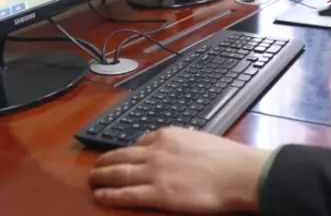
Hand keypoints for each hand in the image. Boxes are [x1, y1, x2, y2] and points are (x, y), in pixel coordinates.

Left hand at [88, 127, 270, 212]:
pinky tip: (100, 195)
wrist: (238, 173)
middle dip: (105, 161)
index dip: (126, 150)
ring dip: (101, 176)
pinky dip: (110, 194)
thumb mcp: (200, 139)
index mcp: (168, 135)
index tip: (121, 154)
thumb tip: (178, 149)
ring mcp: (155, 172)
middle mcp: (156, 151)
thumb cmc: (227, 158)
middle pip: (122, 156)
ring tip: (92, 180)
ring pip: (119, 173)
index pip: (139, 142)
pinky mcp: (157, 194)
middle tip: (96, 166)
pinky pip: (126, 194)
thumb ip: (183, 143)